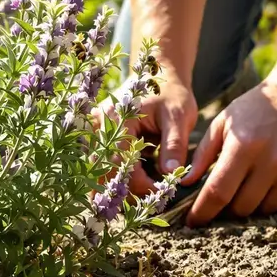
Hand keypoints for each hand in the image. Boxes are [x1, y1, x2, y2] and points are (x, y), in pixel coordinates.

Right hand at [93, 74, 197, 196]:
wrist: (161, 74)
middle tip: (147, 203)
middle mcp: (101, 124)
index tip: (162, 191)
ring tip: (138, 196)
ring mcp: (97, 129)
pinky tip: (133, 182)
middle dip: (125, 190)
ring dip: (117, 184)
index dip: (141, 184)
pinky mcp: (100, 134)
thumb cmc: (172, 93)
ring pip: (100, 168)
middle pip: (105, 170)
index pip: (122, 163)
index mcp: (119, 119)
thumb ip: (174, 145)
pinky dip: (115, 174)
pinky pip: (102, 160)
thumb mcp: (179, 117)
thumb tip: (172, 175)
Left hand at [182, 78, 276, 226]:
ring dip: (251, 205)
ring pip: (264, 210)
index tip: (192, 222)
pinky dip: (274, 201)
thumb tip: (185, 184)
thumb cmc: (256, 108)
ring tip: (248, 184)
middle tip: (222, 199)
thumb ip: (203, 154)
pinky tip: (270, 183)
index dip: (202, 212)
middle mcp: (272, 162)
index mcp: (244, 146)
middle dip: (226, 208)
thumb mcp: (223, 123)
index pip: (218, 193)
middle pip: (241, 207)